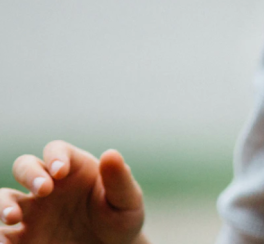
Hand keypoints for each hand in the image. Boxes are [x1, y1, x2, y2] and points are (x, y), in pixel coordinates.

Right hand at [0, 142, 144, 243]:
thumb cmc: (121, 218)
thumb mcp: (128, 201)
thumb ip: (119, 179)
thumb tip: (111, 153)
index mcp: (74, 168)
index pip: (57, 151)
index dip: (55, 156)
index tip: (61, 171)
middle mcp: (48, 185)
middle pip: (25, 166)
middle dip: (29, 174)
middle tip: (43, 190)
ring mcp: (32, 210)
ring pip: (5, 197)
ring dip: (4, 204)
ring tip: (12, 217)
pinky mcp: (23, 236)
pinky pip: (4, 233)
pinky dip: (0, 236)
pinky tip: (4, 243)